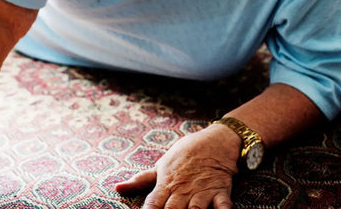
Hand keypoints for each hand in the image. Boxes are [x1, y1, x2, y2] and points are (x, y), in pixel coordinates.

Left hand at [114, 125, 238, 208]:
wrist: (216, 140)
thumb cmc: (185, 154)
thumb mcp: (161, 165)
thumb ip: (141, 180)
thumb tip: (117, 188)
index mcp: (166, 184)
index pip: (153, 204)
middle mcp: (183, 191)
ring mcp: (202, 192)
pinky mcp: (220, 191)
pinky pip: (223, 206)